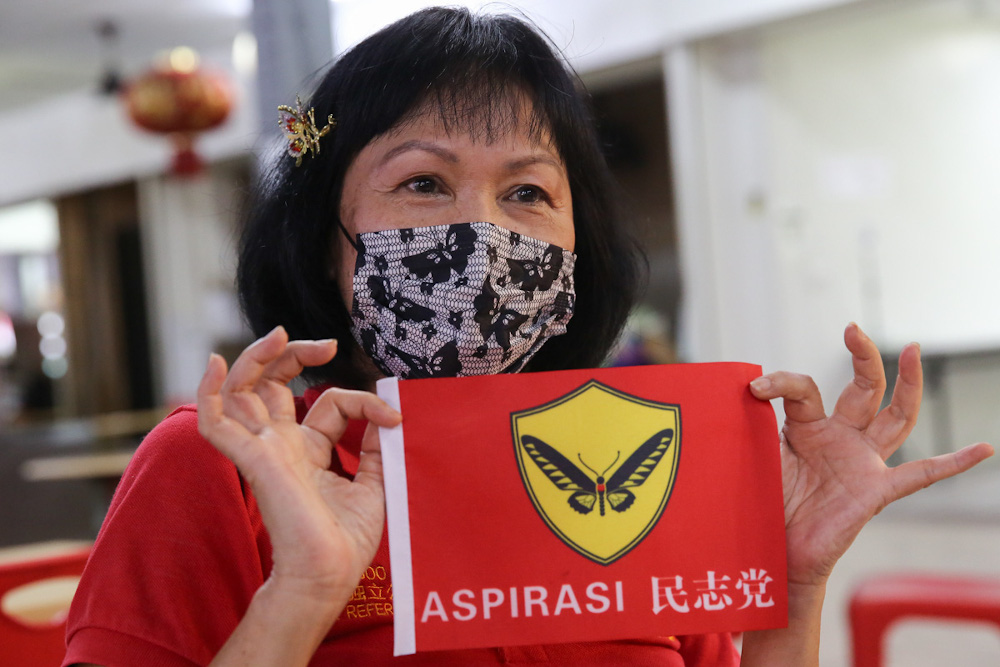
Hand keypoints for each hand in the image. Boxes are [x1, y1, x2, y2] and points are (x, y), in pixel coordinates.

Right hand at [196, 326, 401, 612]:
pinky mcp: (253, 459)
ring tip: (277, 336)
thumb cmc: (346, 541)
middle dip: (291, 355)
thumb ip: (375, 448)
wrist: (328, 576)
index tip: (393, 418)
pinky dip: (209, 391)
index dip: (364, 400)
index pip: (329, 402)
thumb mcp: (375, 484)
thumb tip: (387, 416)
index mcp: (308, 449)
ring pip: (241, 390)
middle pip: (270, 384)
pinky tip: (216, 364)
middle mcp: (281, 444)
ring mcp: (263, 450)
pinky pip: (215, 422)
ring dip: (255, 357)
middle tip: (325, 344)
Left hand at [750, 323, 992, 586]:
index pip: (804, 390)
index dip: (781, 381)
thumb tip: (740, 390)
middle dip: (862, 357)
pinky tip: (983, 448)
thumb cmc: (762, 503)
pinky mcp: (876, 491)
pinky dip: (953, 462)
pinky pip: (921, 475)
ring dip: (906, 384)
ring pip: (894, 417)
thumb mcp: (754, 456)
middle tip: (852, 328)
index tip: (753, 388)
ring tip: (911, 349)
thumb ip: (751, 425)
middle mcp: (840, 438)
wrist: (772, 552)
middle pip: (863, 389)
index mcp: (807, 427)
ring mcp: (862, 463)